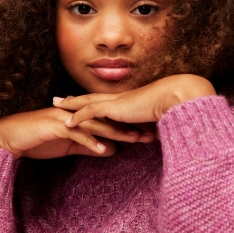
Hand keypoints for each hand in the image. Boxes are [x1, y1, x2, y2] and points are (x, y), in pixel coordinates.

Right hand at [0, 107, 154, 159]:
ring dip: (115, 132)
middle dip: (128, 127)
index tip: (145, 134)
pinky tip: (103, 150)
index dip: (126, 127)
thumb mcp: (69, 145)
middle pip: (107, 120)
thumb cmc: (39, 139)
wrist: (12, 137)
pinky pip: (76, 134)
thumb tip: (110, 150)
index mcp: (80, 117)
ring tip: (134, 140)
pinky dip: (90, 142)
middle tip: (149, 134)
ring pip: (95, 124)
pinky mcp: (55, 126)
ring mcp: (66, 118)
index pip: (107, 121)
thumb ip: (89, 146)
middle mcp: (76, 114)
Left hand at [54, 74, 215, 127]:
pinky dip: (78, 116)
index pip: (105, 100)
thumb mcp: (159, 122)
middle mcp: (120, 98)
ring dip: (70, 103)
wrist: (178, 100)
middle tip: (59, 98)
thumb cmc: (174, 111)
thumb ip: (152, 128)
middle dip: (74, 98)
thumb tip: (154, 136)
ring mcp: (117, 101)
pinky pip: (91, 111)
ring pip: (87, 100)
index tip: (80, 101)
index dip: (92, 100)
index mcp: (129, 101)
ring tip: (55, 104)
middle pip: (91, 96)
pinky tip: (66, 121)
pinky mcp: (116, 108)